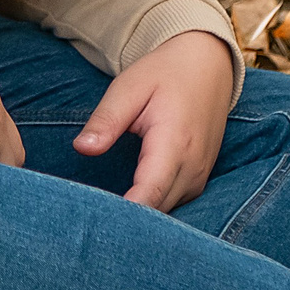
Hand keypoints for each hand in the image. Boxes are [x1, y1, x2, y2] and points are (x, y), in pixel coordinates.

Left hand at [75, 31, 235, 210]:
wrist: (208, 66)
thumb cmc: (165, 75)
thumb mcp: (129, 87)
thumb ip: (107, 120)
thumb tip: (82, 148)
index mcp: (174, 142)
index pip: (149, 194)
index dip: (124, 214)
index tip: (93, 222)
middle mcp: (192, 166)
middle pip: (157, 211)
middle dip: (124, 220)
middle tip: (87, 222)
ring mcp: (199, 176)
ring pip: (166, 213)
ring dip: (140, 218)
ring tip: (102, 218)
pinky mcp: (198, 180)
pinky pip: (174, 205)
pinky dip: (152, 209)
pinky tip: (127, 207)